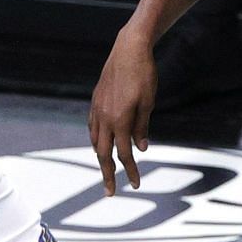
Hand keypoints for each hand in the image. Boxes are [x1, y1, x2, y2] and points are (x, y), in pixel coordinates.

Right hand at [88, 27, 156, 194]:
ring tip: (105, 170)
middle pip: (103, 154)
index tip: (136, 184)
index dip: (131, 171)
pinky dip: (95, 140)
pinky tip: (99, 144)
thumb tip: (140, 149)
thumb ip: (142, 127)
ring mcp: (97, 109)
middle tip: (110, 192)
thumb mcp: (149, 103)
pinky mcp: (95, 101)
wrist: (129, 49)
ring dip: (100, 158)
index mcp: (120, 120)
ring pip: (94, 141)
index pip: (124, 154)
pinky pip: (92, 127)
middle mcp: (105, 118)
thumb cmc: (144, 75)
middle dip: (107, 174)